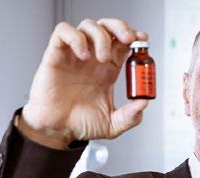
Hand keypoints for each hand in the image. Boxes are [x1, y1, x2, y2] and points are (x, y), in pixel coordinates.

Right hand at [19, 18, 149, 148]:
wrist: (57, 130)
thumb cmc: (80, 124)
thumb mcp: (113, 125)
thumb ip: (131, 116)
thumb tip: (144, 102)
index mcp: (108, 70)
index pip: (123, 43)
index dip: (134, 37)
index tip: (143, 40)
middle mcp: (93, 59)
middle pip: (108, 27)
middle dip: (121, 27)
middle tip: (129, 39)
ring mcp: (74, 55)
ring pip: (89, 26)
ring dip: (101, 36)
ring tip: (103, 58)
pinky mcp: (55, 55)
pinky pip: (63, 32)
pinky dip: (75, 37)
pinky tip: (82, 54)